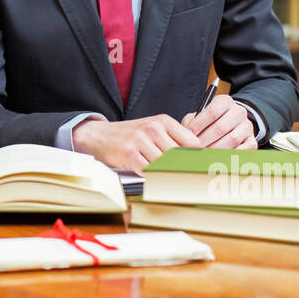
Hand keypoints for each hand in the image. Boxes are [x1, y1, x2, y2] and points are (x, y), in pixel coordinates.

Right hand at [72, 114, 203, 173]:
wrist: (100, 135)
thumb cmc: (131, 135)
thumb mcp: (153, 128)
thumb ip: (173, 138)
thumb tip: (197, 156)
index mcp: (163, 121)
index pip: (192, 142)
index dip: (196, 157)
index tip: (198, 167)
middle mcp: (153, 128)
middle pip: (178, 155)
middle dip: (180, 167)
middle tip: (184, 176)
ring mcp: (140, 140)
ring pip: (164, 164)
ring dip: (164, 172)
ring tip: (164, 175)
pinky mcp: (129, 154)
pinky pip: (148, 170)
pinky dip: (150, 175)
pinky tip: (148, 173)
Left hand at [181, 96, 256, 149]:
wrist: (231, 124)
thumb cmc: (210, 121)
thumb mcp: (199, 116)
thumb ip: (191, 122)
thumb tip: (185, 135)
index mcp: (225, 101)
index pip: (212, 111)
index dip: (199, 124)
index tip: (189, 135)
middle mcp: (238, 111)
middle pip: (221, 127)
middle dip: (205, 140)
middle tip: (194, 149)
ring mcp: (247, 126)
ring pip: (232, 139)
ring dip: (216, 149)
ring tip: (203, 155)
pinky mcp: (252, 140)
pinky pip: (244, 149)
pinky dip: (231, 154)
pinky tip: (220, 157)